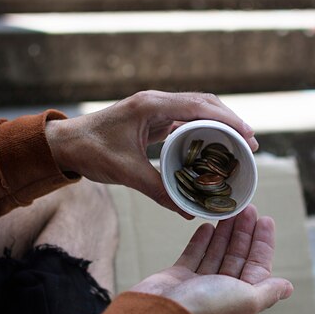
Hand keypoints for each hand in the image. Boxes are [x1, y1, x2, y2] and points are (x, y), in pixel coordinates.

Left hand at [45, 90, 258, 217]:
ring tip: (238, 144)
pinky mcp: (150, 118)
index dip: (227, 120)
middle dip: (230, 120)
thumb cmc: (90, 152)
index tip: (249, 135)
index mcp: (150, 106)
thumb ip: (159, 191)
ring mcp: (153, 108)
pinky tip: (212, 146)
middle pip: (203, 103)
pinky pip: (183, 119)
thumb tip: (189, 212)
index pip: (199, 106)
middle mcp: (155, 101)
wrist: (63, 144)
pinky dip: (201, 130)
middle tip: (251, 143)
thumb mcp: (126, 173)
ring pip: (195, 109)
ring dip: (217, 123)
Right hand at [131, 205, 292, 313]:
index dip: (262, 244)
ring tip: (229, 211)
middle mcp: (221, 294)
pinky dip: (201, 241)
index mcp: (241, 302)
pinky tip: (207, 226)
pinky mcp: (179, 278)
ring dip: (224, 233)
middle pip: (237, 258)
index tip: (265, 220)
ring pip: (216, 254)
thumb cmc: (207, 309)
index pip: (257, 268)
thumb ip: (267, 291)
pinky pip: (194, 255)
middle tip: (247, 208)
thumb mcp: (247, 301)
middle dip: (244, 233)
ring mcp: (199, 286)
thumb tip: (288, 287)